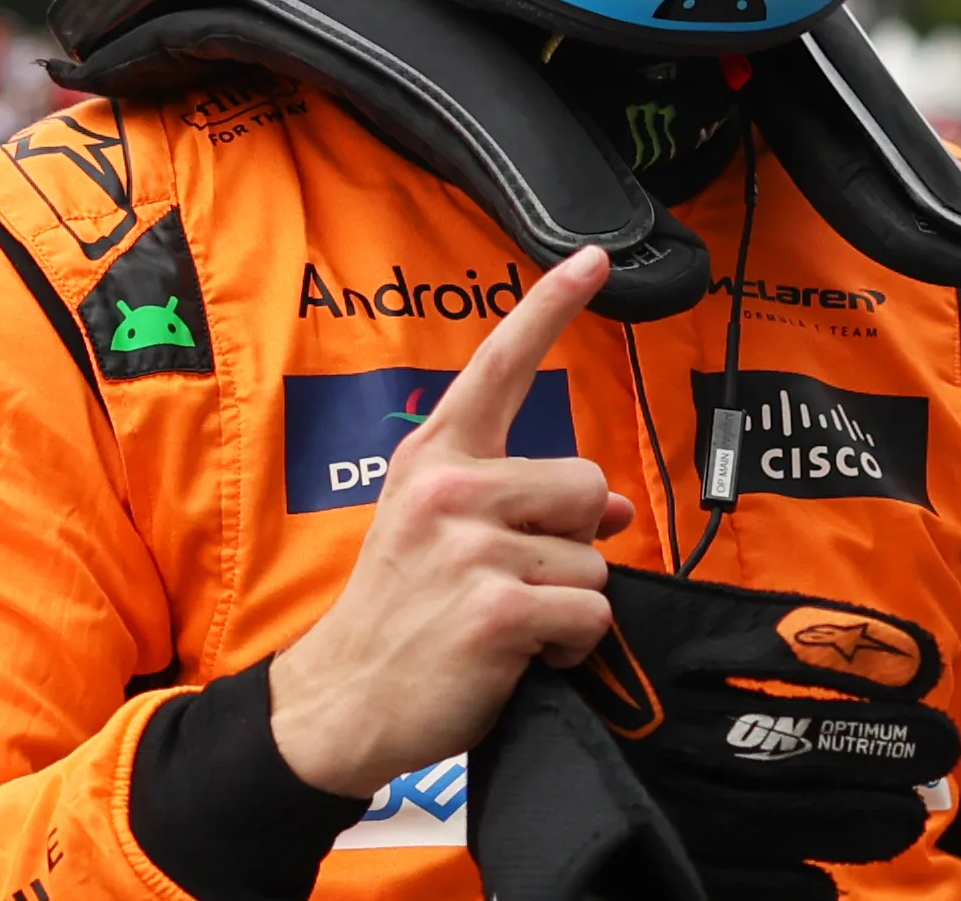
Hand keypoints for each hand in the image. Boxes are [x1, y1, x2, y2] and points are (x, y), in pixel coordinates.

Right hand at [271, 247, 634, 798]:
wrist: (343, 702)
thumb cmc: (403, 613)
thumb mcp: (443, 536)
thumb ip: (521, 503)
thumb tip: (618, 507)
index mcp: (434, 457)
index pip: (499, 365)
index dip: (550, 307)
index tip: (595, 257)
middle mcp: (448, 488)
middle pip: (586, 481)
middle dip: (572, 539)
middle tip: (513, 580)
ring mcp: (470, 547)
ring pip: (595, 556)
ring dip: (569, 600)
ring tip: (506, 621)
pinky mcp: (496, 609)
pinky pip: (591, 612)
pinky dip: (573, 645)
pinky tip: (522, 656)